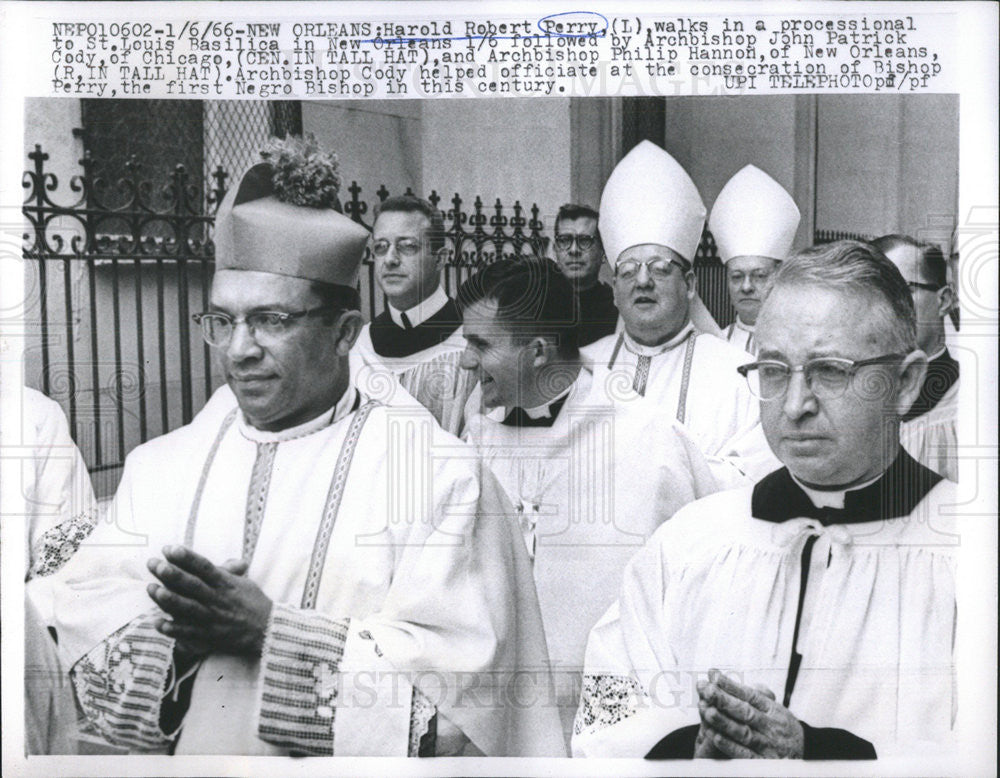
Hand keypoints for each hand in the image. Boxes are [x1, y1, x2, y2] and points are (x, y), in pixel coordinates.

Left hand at [146, 546, 271, 656]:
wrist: (266, 632)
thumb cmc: (254, 604)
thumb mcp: (245, 583)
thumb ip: (231, 571)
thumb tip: (231, 560)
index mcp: (226, 583)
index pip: (204, 567)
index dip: (186, 557)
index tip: (169, 549)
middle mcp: (217, 599)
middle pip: (192, 585)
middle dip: (172, 574)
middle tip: (154, 564)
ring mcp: (212, 618)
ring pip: (188, 608)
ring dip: (169, 599)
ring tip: (152, 589)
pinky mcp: (208, 636)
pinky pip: (188, 633)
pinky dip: (173, 629)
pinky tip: (157, 623)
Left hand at [695, 668, 803, 758]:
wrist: (804, 756)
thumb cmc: (783, 729)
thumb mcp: (778, 709)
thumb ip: (761, 695)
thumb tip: (745, 681)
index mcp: (774, 711)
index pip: (751, 696)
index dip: (731, 686)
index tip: (714, 675)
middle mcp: (772, 727)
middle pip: (746, 711)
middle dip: (723, 699)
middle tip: (706, 688)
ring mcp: (768, 746)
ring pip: (743, 732)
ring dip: (723, 721)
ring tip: (706, 709)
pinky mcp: (763, 763)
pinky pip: (744, 754)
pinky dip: (729, 745)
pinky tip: (715, 735)